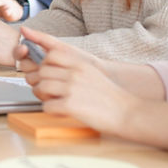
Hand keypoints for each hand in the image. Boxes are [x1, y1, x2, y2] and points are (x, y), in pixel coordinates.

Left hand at [20, 27, 134, 134]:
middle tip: (50, 93)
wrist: (126, 113)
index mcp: (80, 64)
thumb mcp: (92, 73)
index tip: (51, 75)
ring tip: (55, 102)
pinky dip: (51, 110)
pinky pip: (47, 106)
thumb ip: (73, 68)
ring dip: (44, 97)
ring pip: (41, 87)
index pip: (50, 55)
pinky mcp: (70, 105)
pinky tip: (61, 112)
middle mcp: (74, 73)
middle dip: (42, 82)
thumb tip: (49, 67)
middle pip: (42, 72)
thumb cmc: (108, 96)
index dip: (46, 66)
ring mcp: (71, 89)